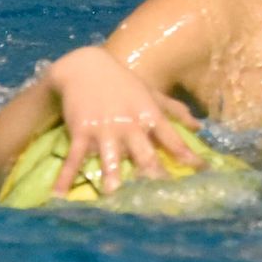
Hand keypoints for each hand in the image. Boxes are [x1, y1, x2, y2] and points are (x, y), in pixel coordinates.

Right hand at [47, 47, 204, 195]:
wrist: (87, 67)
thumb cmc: (124, 83)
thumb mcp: (152, 94)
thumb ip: (175, 111)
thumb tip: (199, 127)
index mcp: (150, 115)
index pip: (173, 139)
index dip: (188, 155)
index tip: (202, 170)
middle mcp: (130, 124)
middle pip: (145, 153)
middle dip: (153, 172)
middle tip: (161, 194)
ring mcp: (105, 128)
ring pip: (110, 156)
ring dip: (111, 175)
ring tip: (112, 195)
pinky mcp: (81, 130)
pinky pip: (74, 157)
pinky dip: (65, 176)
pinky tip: (58, 195)